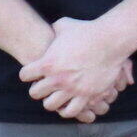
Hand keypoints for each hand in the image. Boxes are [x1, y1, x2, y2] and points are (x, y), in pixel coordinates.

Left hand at [20, 17, 135, 123]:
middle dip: (39, 89)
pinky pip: (72, 111)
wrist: (111, 39)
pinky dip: (69, 109)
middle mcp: (58, 79)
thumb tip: (50, 29)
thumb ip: (54, 30)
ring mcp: (73, 89)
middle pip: (35, 93)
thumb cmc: (88, 30)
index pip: (25, 75)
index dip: (28, 74)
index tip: (35, 72)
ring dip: (53, 101)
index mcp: (48, 63)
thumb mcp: (65, 25)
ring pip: (51, 105)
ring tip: (58, 96)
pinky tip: (71, 102)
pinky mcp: (89, 95)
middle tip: (46, 85)